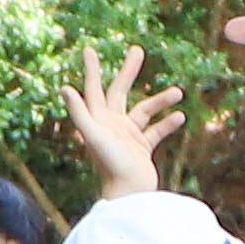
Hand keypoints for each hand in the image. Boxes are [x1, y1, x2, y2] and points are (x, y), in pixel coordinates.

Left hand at [61, 42, 182, 195]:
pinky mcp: (141, 148)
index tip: (89, 49)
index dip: (91, 69)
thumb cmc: (110, 165)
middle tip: (137, 50)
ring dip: (161, 100)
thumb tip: (64, 88)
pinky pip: (156, 131)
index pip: (93, 88)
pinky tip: (180, 116)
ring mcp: (127, 136)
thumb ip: (80, 113)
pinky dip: (167, 123)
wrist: (129, 194)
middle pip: (119, 91)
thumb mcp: (94, 136)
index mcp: (98, 119)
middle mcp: (111, 125)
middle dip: (128, 71)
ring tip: (178, 92)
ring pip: (144, 110)